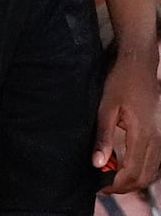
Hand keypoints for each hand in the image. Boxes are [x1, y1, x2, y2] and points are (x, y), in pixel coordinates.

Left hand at [95, 54, 160, 193]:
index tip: (100, 186)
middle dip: (125, 186)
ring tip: (113, 179)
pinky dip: (144, 170)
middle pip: (145, 176)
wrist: (140, 66)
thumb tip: (97, 163)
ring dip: (135, 180)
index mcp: (143, 135)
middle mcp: (157, 140)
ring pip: (153, 171)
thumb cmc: (120, 83)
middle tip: (104, 186)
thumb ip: (103, 137)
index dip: (116, 184)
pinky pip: (157, 162)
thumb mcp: (106, 108)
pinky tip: (128, 168)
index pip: (132, 172)